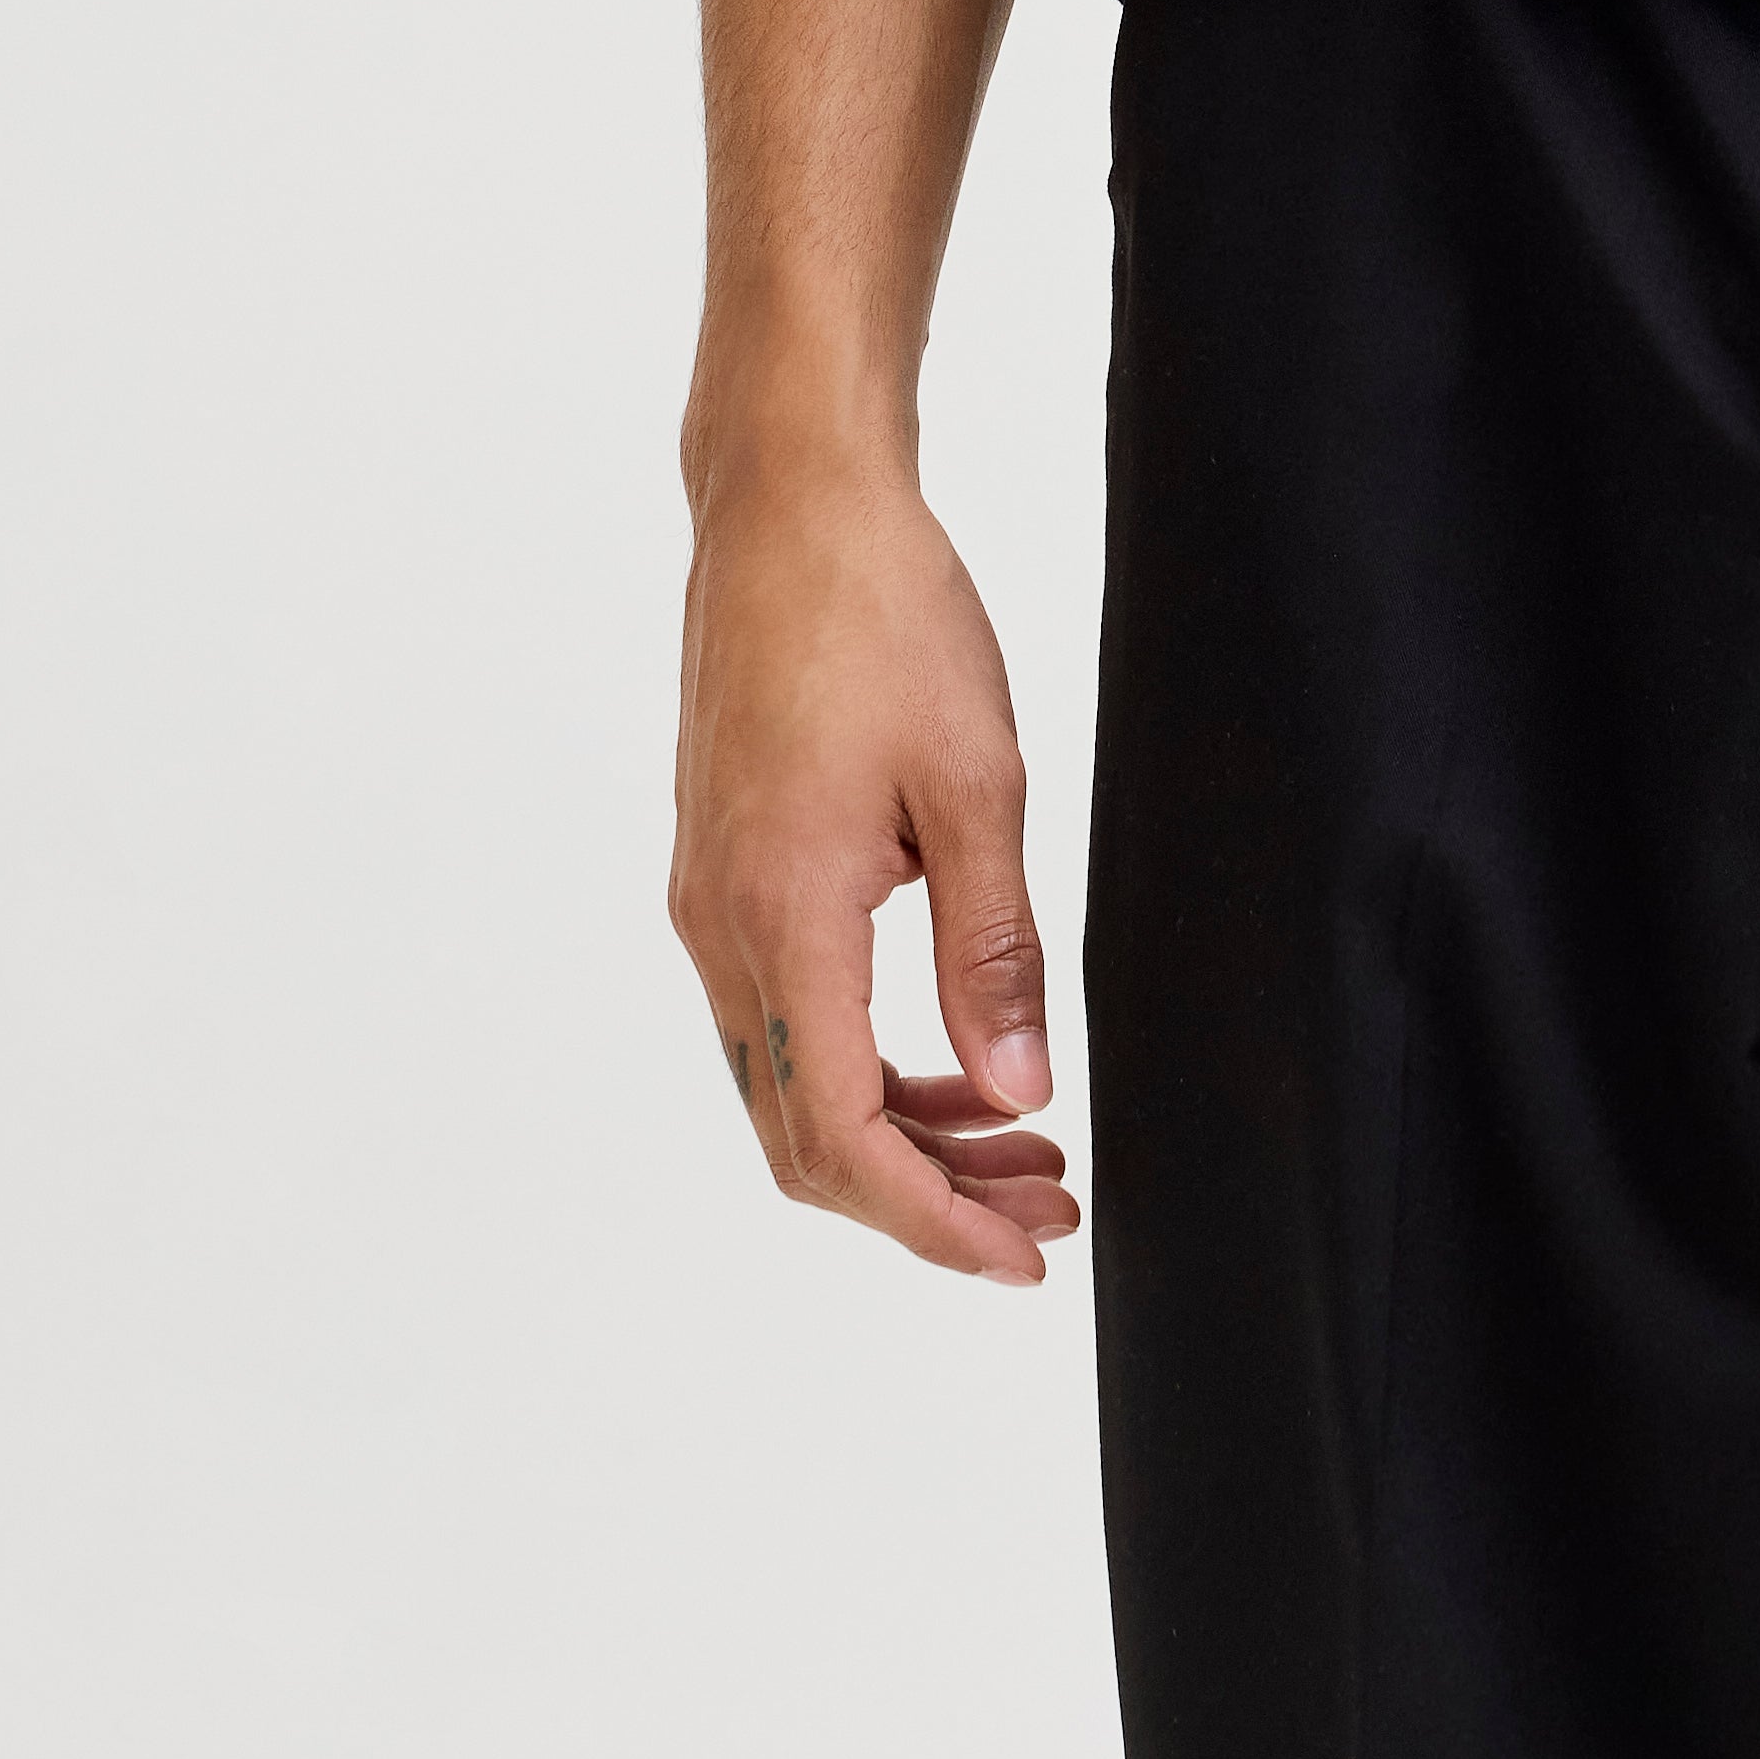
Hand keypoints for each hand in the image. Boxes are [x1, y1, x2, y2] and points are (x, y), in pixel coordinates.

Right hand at [668, 462, 1073, 1280]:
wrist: (790, 504)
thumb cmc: (883, 616)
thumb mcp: (976, 782)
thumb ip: (993, 951)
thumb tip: (1020, 1092)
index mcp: (783, 918)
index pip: (843, 1137)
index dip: (933, 1220)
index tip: (1024, 1254)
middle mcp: (722, 929)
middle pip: (807, 1136)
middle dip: (927, 1194)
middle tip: (1049, 1202)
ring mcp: (710, 901)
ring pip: (791, 1080)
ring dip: (901, 1130)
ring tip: (1023, 1137)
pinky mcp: (722, 867)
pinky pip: (784, 1014)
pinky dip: (865, 1059)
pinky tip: (952, 1051)